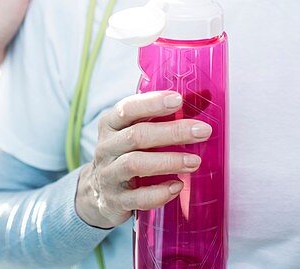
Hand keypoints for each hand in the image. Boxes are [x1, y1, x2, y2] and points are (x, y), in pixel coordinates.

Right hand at [75, 91, 210, 228]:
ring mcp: (108, 174)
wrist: (98, 192)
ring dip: (168, 161)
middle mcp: (106, 147)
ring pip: (135, 164)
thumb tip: (199, 103)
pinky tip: (177, 187)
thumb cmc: (125, 154)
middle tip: (202, 131)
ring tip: (194, 161)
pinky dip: (159, 193)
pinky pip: (138, 198)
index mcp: (110, 125)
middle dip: (172, 132)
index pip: (127, 108)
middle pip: (136, 135)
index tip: (178, 100)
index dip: (152, 103)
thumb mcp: (130, 132)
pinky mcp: (115, 200)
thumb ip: (155, 120)